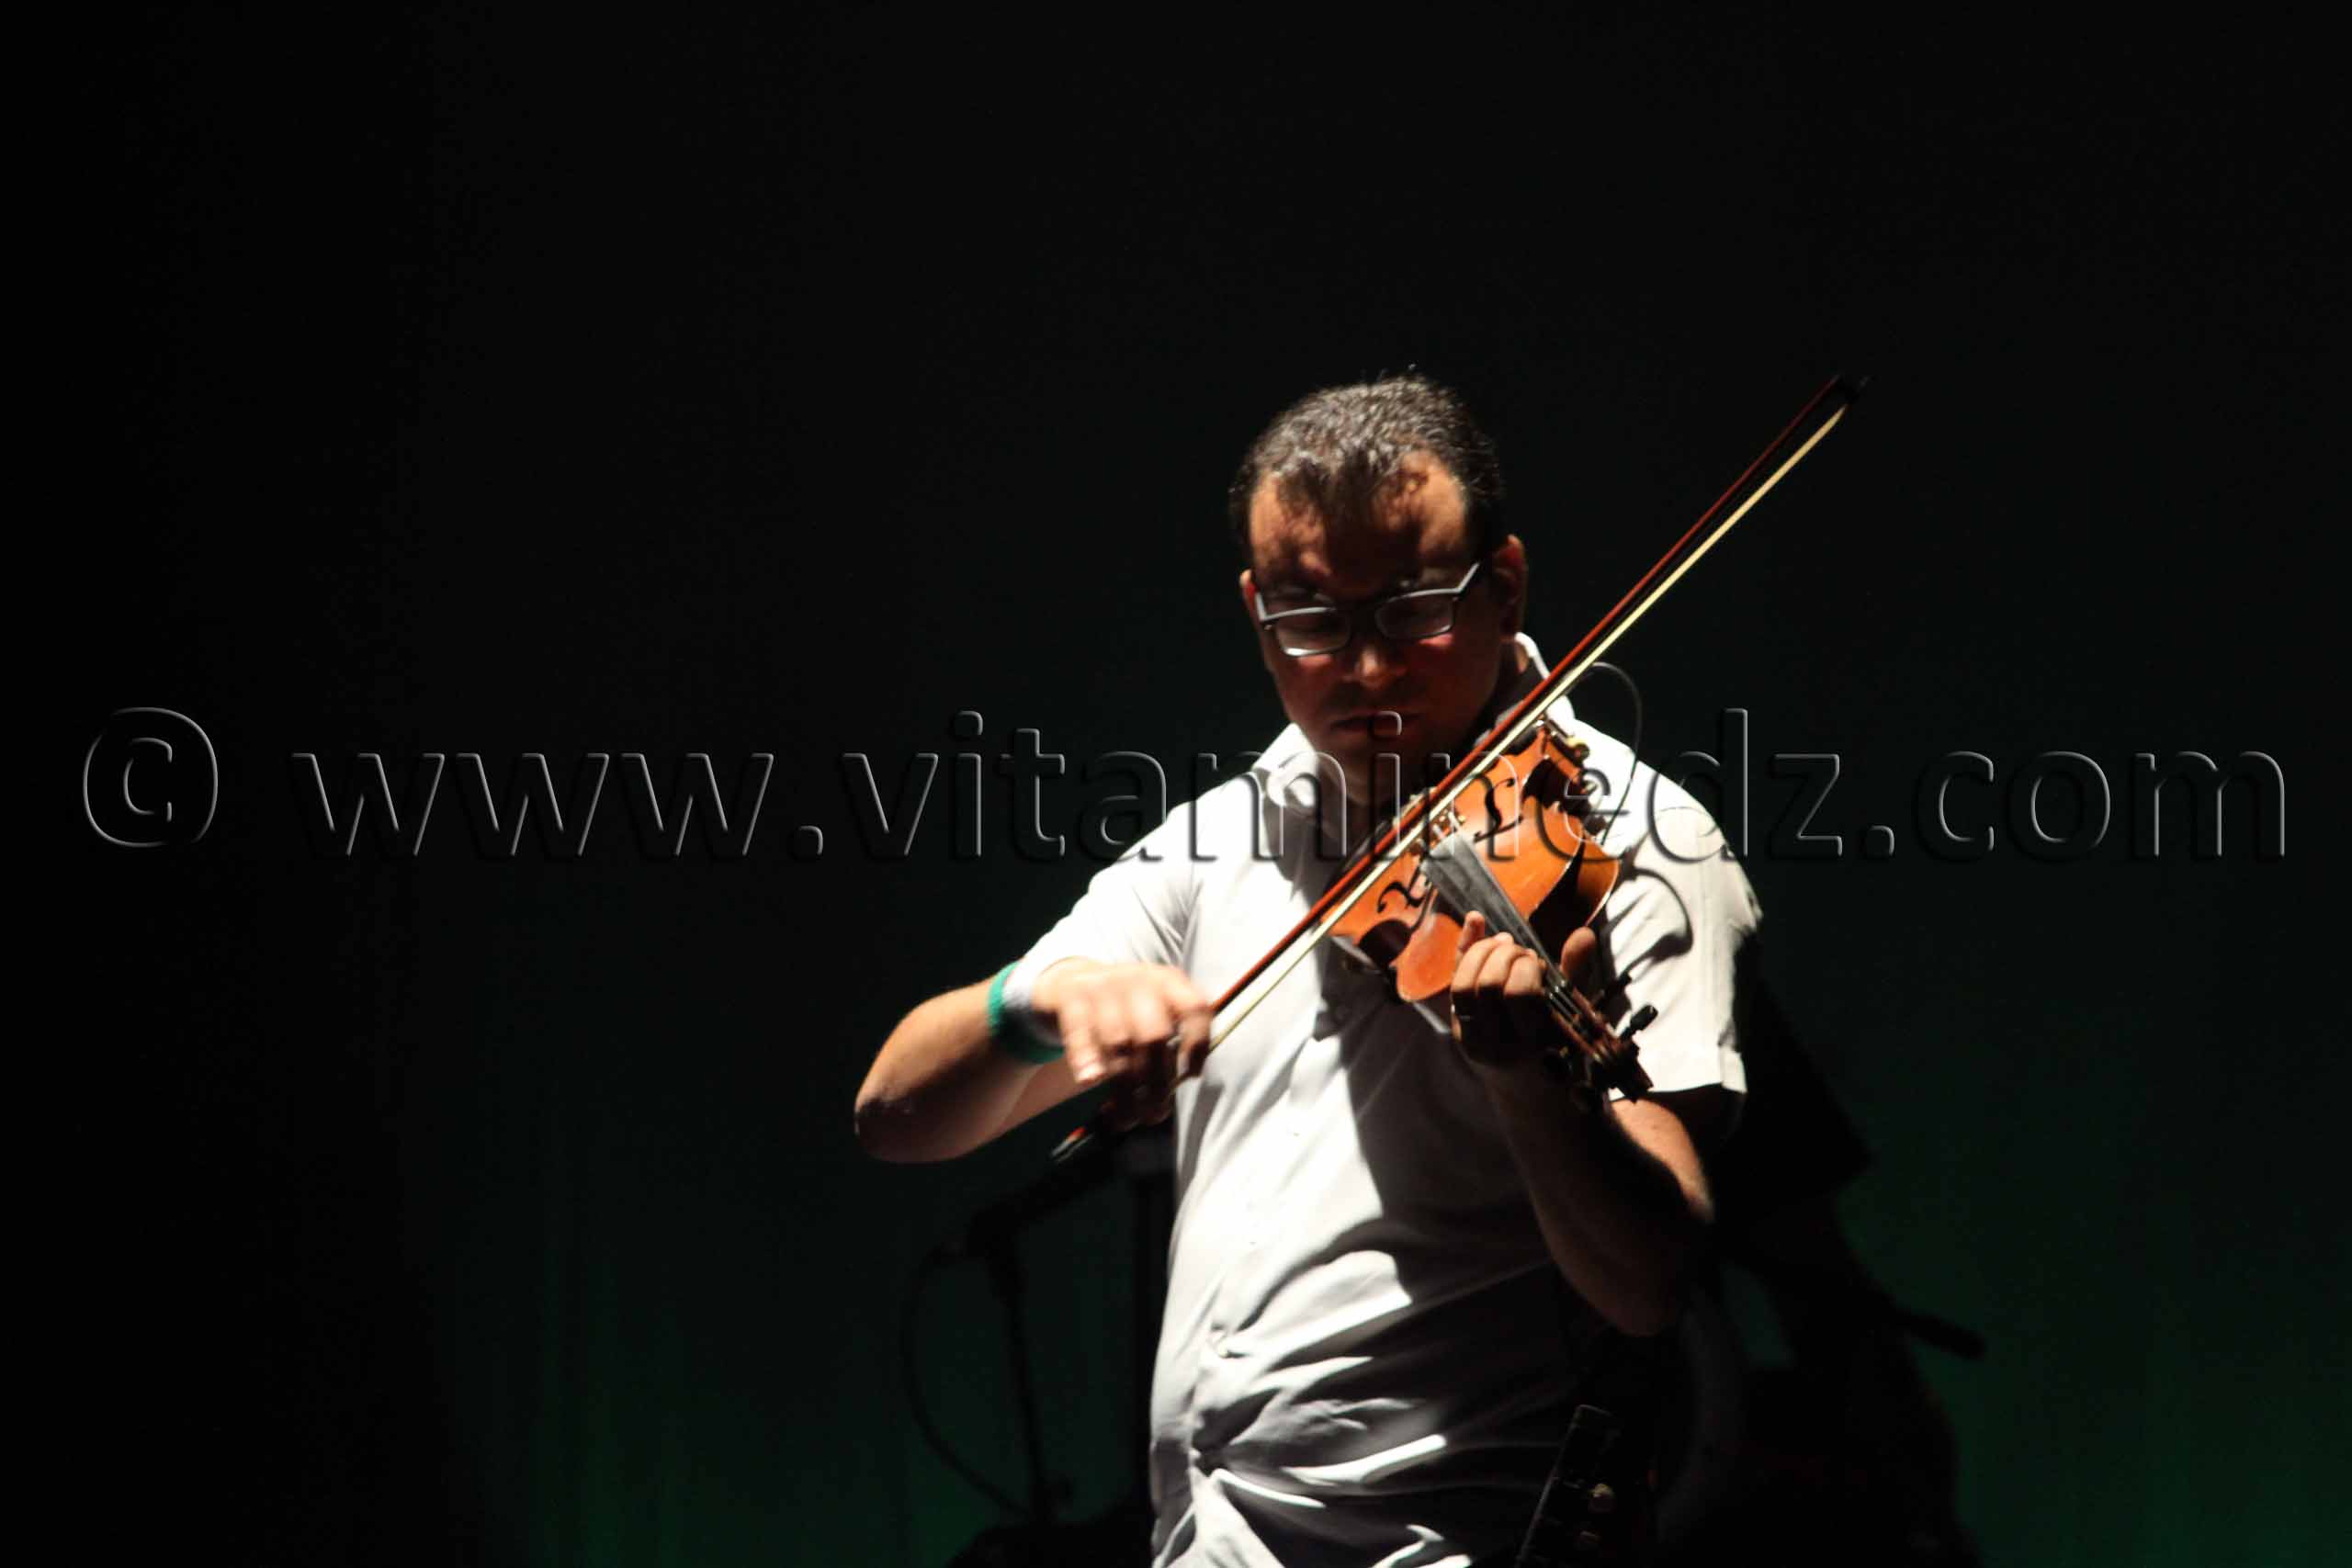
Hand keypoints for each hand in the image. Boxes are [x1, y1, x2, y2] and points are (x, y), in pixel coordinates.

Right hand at [1033, 961, 1212, 1128]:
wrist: (1070, 980)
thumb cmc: (1120, 1009)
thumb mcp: (1152, 1011)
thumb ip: (1167, 1044)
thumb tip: (1169, 1094)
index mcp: (1168, 983)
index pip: (1195, 1008)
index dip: (1198, 1044)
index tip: (1191, 1076)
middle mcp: (1140, 979)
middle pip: (1154, 1034)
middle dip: (1156, 1082)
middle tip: (1154, 1115)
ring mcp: (1104, 985)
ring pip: (1119, 1041)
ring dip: (1123, 1086)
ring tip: (1124, 1118)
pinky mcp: (1072, 995)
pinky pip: (1081, 1031)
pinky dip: (1086, 1058)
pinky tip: (1090, 1081)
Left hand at [1449, 911, 1599, 1071]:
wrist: (1529, 1094)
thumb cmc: (1559, 1047)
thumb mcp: (1572, 1015)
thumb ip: (1575, 974)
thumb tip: (1584, 934)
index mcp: (1532, 1043)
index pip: (1519, 994)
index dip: (1528, 967)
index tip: (1539, 963)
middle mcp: (1497, 1044)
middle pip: (1487, 985)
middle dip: (1506, 956)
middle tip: (1521, 953)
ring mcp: (1472, 1038)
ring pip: (1462, 985)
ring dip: (1483, 952)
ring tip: (1503, 945)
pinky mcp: (1458, 1029)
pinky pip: (1454, 984)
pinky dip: (1465, 951)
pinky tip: (1477, 922)